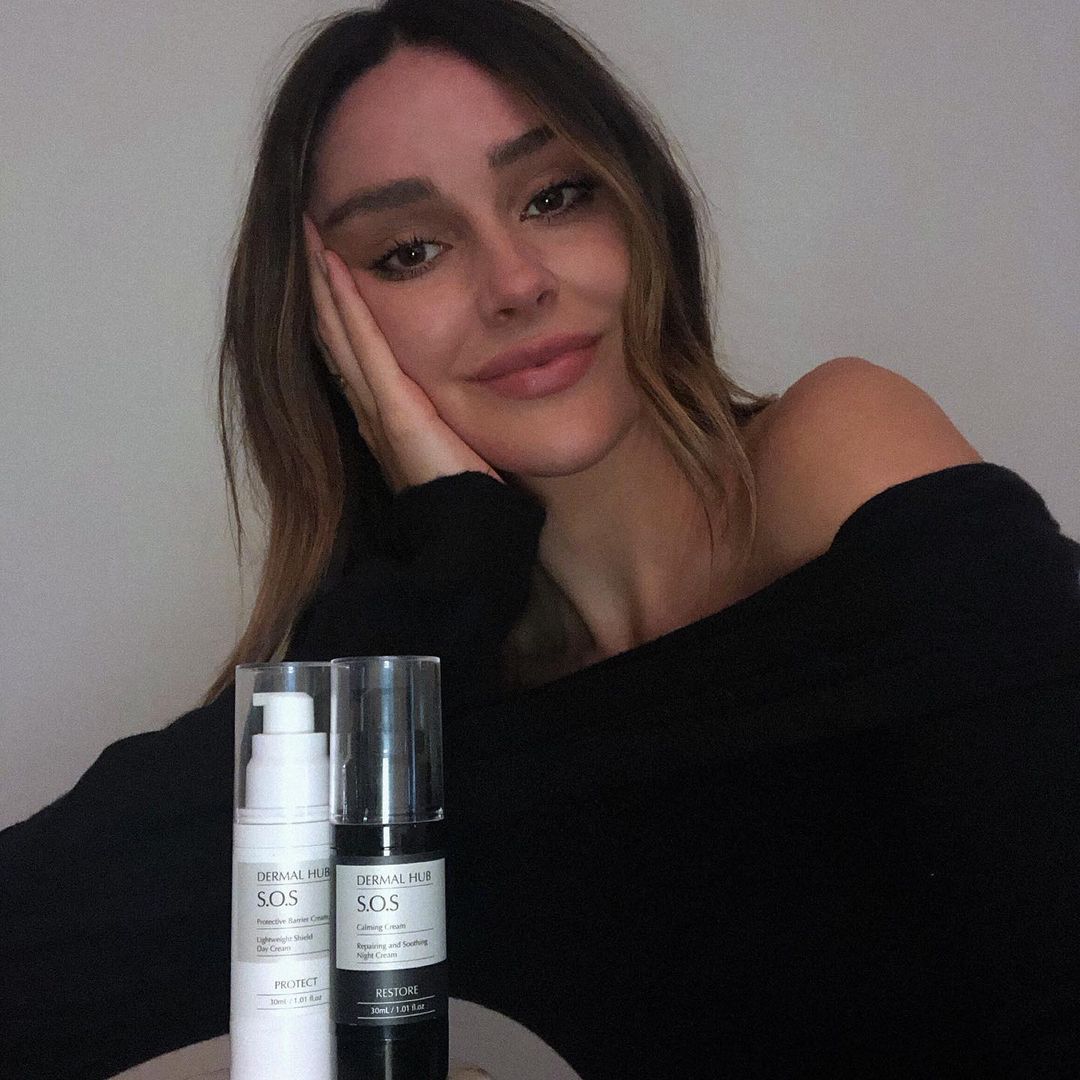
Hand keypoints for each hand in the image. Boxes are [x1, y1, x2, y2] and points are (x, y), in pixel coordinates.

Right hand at [303, 213, 501, 492]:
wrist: (467, 528)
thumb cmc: (467, 491)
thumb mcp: (452, 438)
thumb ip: (445, 414)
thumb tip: (460, 388)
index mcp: (383, 411)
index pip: (353, 348)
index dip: (336, 306)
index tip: (328, 261)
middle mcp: (368, 404)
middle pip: (334, 334)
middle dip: (319, 284)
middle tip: (306, 233)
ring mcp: (375, 405)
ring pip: (338, 331)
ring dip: (323, 282)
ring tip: (310, 236)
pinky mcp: (393, 407)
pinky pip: (364, 344)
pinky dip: (347, 303)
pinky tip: (334, 265)